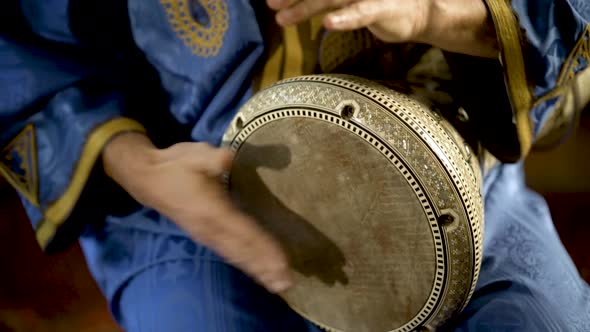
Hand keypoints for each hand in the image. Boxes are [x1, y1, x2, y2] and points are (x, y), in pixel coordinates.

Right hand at [102, 133, 291, 292]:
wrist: (148, 179)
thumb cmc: (176, 166)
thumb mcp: (194, 154)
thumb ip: (212, 158)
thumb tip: (227, 158)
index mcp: (213, 210)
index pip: (245, 232)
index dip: (264, 248)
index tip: (283, 262)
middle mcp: (211, 229)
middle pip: (244, 251)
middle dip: (265, 268)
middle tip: (287, 284)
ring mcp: (208, 236)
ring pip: (237, 257)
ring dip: (258, 271)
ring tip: (278, 286)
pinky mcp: (206, 237)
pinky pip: (231, 255)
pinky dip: (246, 266)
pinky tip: (258, 273)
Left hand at [267, 0, 497, 57]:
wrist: (419, 12)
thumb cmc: (379, 5)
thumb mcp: (348, 0)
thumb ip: (325, 0)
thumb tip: (298, 4)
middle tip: (270, 3)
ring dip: (305, 8)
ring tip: (283, 18)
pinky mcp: (382, 9)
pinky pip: (361, 13)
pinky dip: (344, 19)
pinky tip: (328, 24)